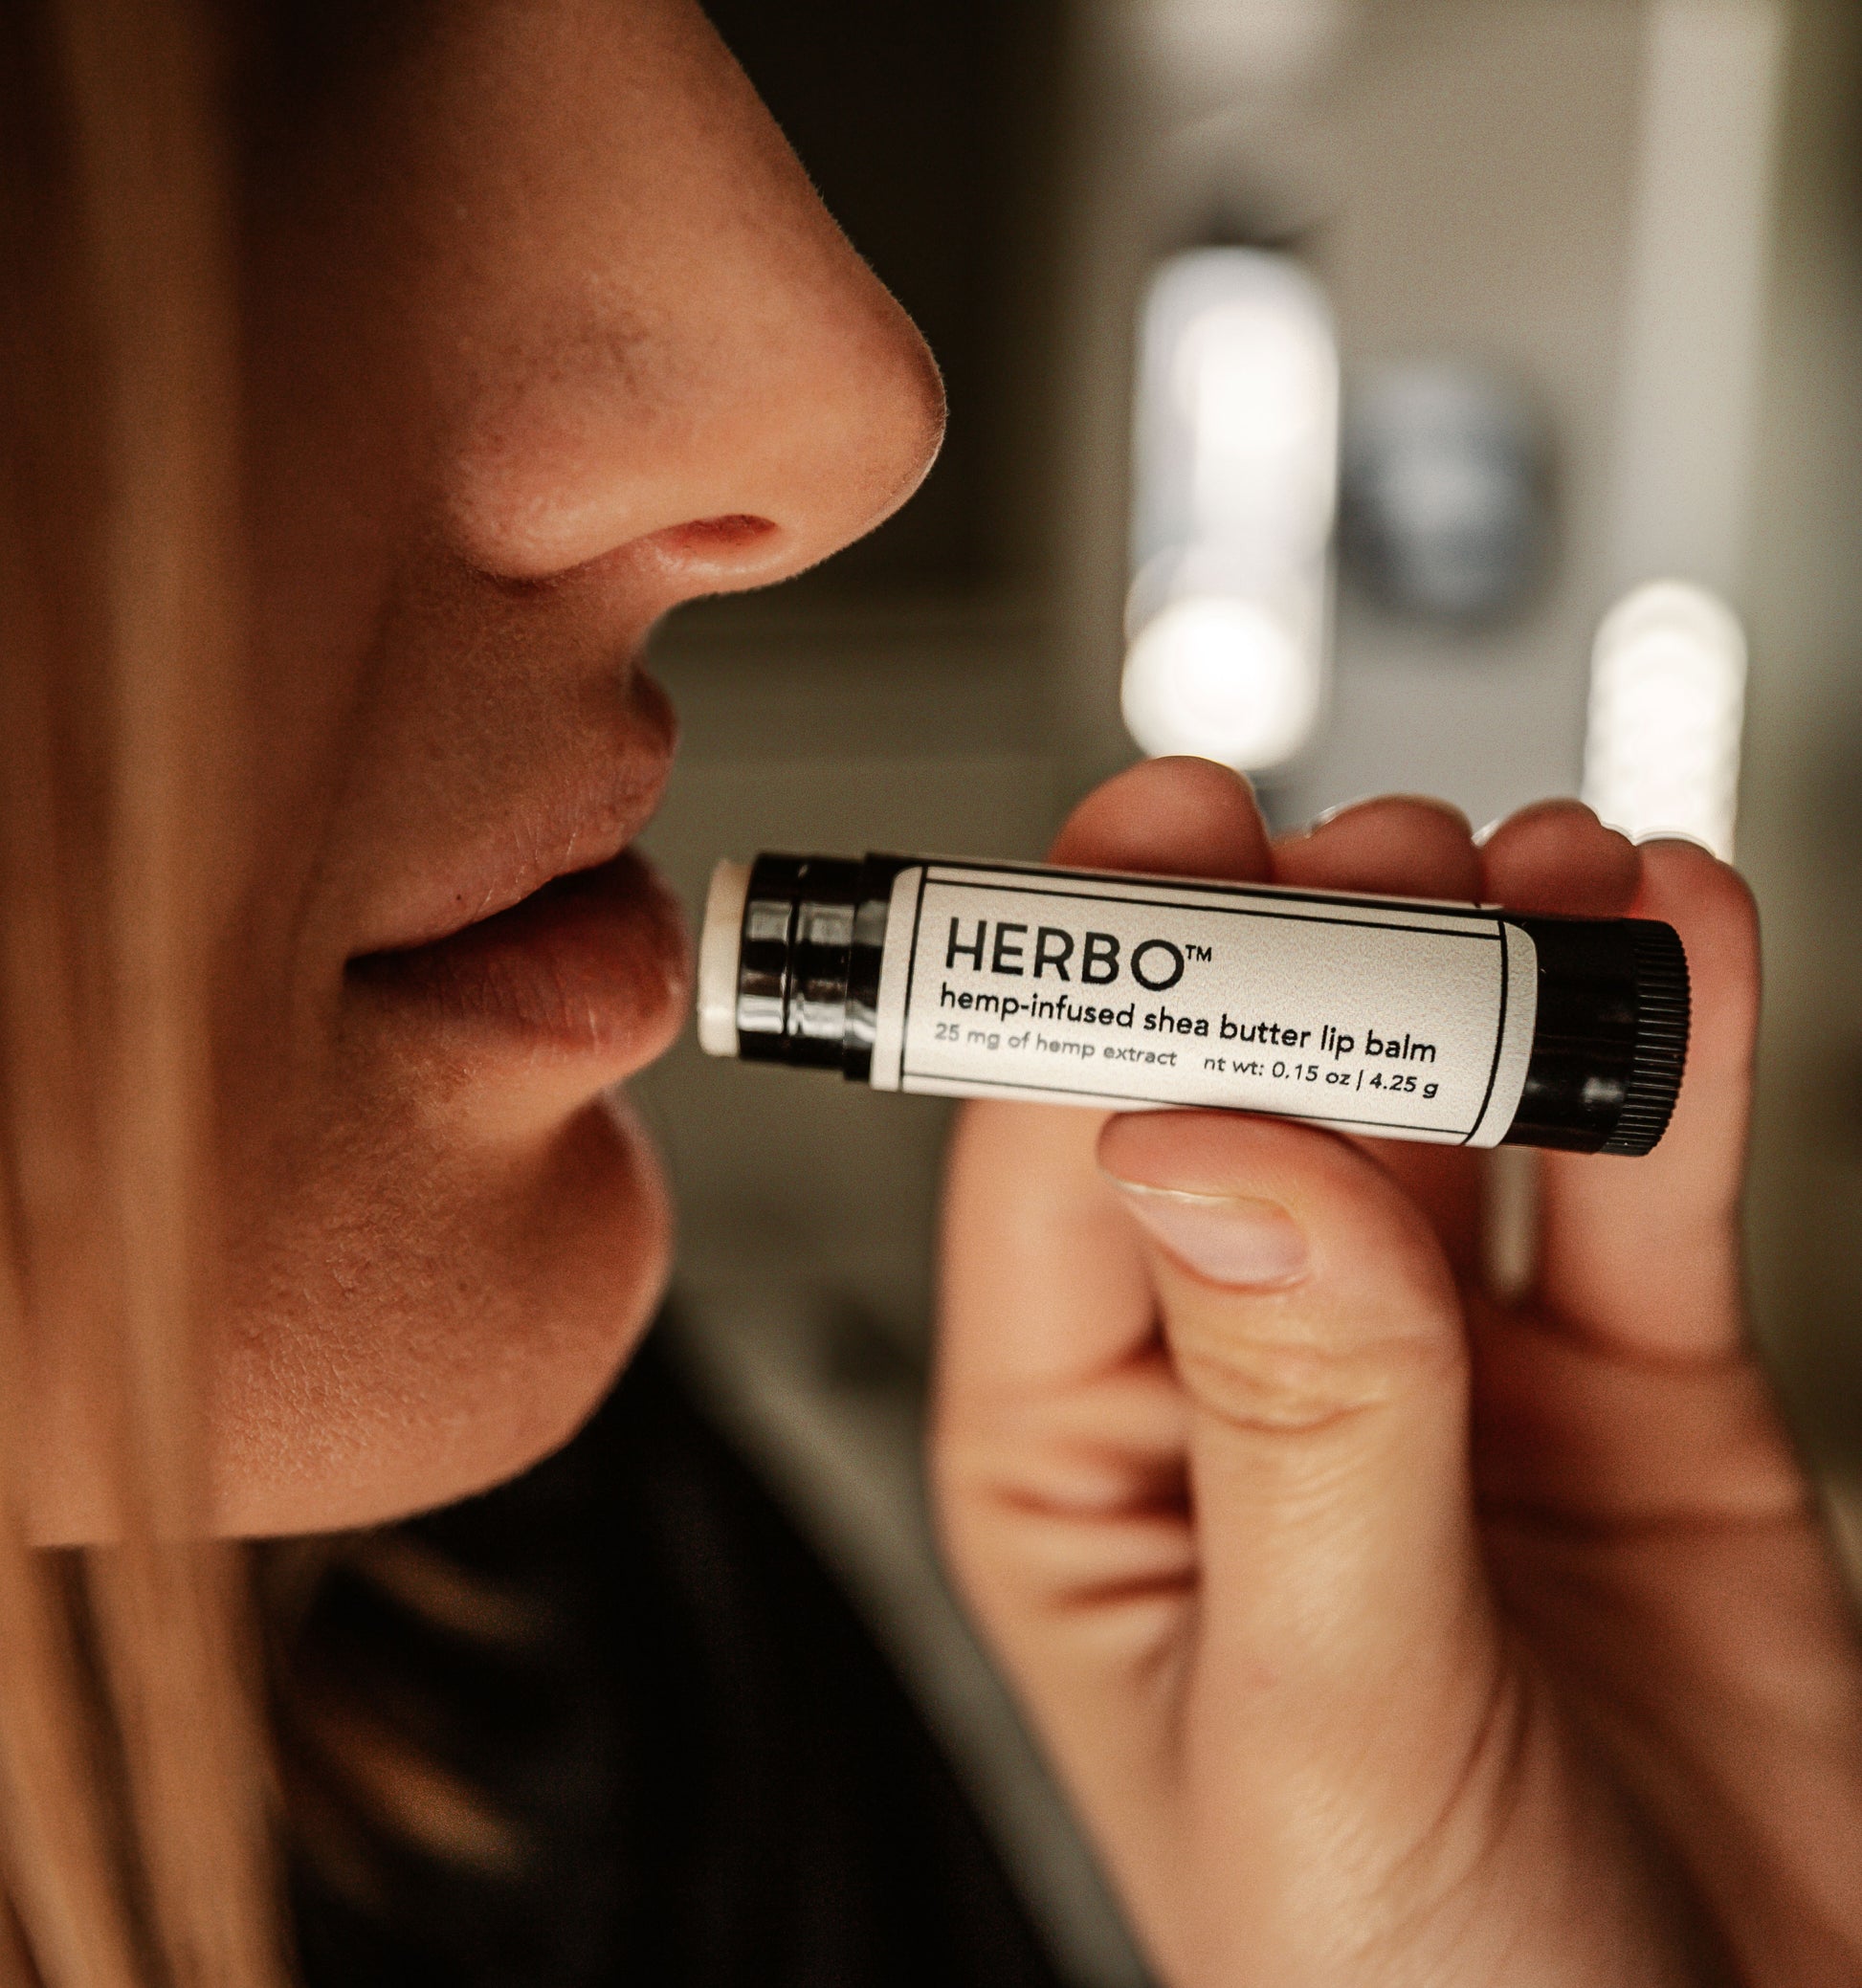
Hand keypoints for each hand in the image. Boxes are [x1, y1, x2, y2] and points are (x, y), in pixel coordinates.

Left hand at [933, 758, 1861, 1985]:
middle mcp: (1244, 1383)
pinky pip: (1632, 1191)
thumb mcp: (1329, 1724)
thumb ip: (1297, 1429)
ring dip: (1486, 975)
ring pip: (1446, 1114)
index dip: (1100, 990)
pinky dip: (1658, 1062)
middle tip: (1376, 857)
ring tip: (1543, 872)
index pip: (1051, 1168)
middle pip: (1253, 1099)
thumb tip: (1202, 1147)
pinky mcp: (1622, 1387)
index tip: (1160, 838)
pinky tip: (1674, 939)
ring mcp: (1439, 1370)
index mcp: (1082, 1463)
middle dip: (1306, 958)